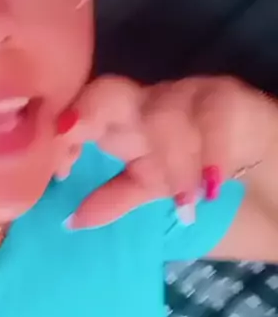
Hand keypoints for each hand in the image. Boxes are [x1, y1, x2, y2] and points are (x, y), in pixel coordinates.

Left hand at [55, 75, 277, 229]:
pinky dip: (211, 155)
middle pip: (109, 93)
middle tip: (72, 140)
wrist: (261, 160)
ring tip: (183, 198)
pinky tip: (210, 185)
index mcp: (121, 119)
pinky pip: (215, 120)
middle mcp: (147, 102)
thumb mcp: (150, 187)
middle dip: (89, 114)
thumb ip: (112, 200)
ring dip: (171, 160)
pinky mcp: (228, 99)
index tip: (59, 167)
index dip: (66, 130)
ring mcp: (187, 95)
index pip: (81, 109)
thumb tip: (70, 222)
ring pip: (165, 114)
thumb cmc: (194, 165)